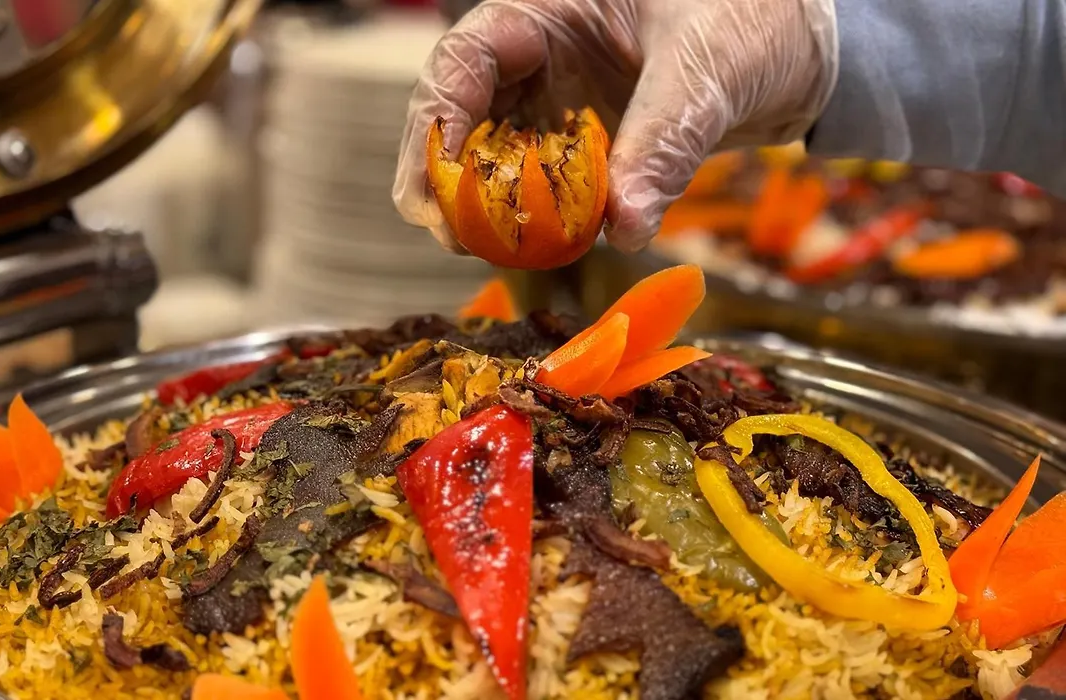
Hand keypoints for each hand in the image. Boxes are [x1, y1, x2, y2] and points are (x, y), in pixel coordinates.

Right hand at [394, 0, 837, 253]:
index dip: (439, 119)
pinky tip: (551, 246)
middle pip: (464, 115)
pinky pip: (552, 185)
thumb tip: (622, 227)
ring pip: (500, 156)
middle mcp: (544, 56)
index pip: (466, 58)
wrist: (809, 49)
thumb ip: (663, 140)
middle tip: (454, 237)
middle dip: (447, 177)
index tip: (442, 181)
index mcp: (549, 10)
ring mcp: (565, 102)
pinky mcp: (593, 144)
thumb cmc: (757, 14)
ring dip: (492, 206)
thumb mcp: (706, 66)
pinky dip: (546, 219)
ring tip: (491, 251)